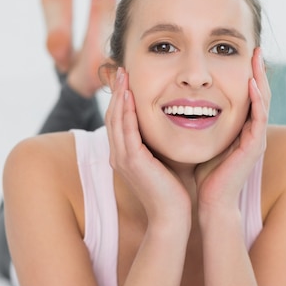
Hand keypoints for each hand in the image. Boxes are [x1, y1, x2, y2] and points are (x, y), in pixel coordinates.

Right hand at [105, 68, 191, 224]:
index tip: (126, 78)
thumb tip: (169, 123)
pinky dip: (125, 111)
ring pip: (115, 120)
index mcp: (124, 155)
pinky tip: (129, 95)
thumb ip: (159, 142)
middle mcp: (118, 155)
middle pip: (112, 116)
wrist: (172, 216)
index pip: (118, 121)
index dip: (120, 99)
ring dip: (118, 96)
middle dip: (116, 91)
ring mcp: (121, 158)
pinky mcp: (130, 161)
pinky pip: (125, 131)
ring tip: (123, 75)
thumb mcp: (163, 159)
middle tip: (120, 69)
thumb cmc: (172, 189)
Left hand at [195, 48, 269, 213]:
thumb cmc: (205, 176)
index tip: (243, 55)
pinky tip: (251, 84)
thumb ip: (201, 124)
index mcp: (242, 131)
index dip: (248, 76)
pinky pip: (259, 119)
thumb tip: (184, 106)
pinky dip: (257, 100)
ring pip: (263, 102)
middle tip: (256, 48)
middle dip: (259, 71)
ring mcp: (256, 140)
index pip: (249, 97)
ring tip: (257, 57)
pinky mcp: (253, 148)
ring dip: (261, 78)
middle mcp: (253, 133)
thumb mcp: (204, 141)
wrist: (210, 203)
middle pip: (260, 95)